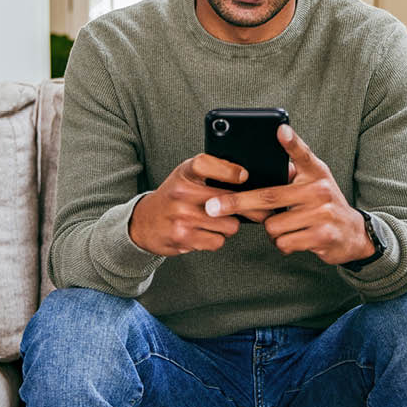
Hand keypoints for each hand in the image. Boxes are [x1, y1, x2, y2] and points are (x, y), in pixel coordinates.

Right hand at [129, 153, 274, 256]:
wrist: (144, 222)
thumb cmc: (174, 197)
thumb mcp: (187, 176)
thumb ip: (212, 172)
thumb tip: (249, 180)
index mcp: (184, 173)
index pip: (207, 164)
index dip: (229, 171)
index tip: (244, 177)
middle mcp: (181, 192)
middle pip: (229, 200)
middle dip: (248, 207)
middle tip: (261, 210)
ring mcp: (182, 216)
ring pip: (229, 224)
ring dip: (229, 226)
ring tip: (218, 221)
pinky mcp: (183, 237)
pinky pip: (218, 241)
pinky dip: (216, 239)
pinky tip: (206, 232)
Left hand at [204, 125, 374, 265]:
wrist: (353, 234)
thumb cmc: (323, 204)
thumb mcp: (314, 182)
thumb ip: (292, 172)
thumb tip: (259, 165)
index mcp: (316, 172)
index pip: (302, 154)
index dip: (291, 141)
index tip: (279, 128)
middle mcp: (320, 189)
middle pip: (268, 197)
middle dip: (236, 203)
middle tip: (213, 207)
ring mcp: (322, 213)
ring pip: (273, 226)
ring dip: (272, 231)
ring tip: (288, 227)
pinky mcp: (322, 236)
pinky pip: (284, 242)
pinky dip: (283, 244)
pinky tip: (296, 239)